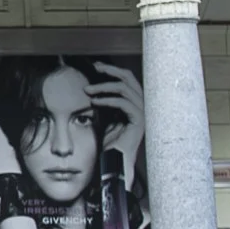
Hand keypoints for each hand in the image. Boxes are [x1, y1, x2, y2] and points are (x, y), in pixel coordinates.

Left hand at [89, 62, 144, 186]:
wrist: (114, 162)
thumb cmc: (108, 143)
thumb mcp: (103, 118)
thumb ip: (103, 104)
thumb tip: (90, 89)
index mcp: (133, 103)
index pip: (127, 80)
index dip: (113, 71)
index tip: (96, 66)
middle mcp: (141, 105)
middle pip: (130, 78)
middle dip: (111, 70)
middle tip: (95, 67)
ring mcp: (142, 113)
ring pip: (125, 89)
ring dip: (104, 87)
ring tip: (87, 91)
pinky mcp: (138, 121)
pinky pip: (124, 103)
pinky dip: (108, 100)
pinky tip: (94, 102)